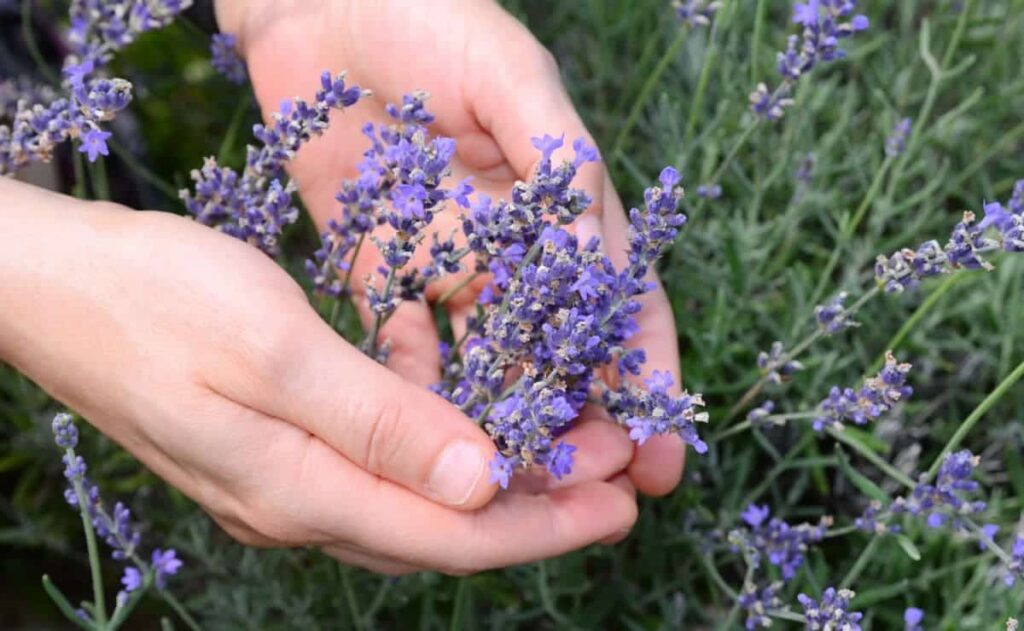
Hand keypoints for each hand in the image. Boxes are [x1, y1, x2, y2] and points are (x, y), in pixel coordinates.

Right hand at [0, 178, 636, 573]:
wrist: (50, 288)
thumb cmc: (154, 300)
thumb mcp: (272, 349)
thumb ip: (378, 424)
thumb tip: (478, 483)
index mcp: (300, 490)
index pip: (451, 535)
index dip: (544, 525)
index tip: (620, 501)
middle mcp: (297, 506)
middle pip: (441, 530)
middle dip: (537, 509)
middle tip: (617, 474)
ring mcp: (279, 485)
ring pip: (413, 505)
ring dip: (494, 483)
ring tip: (564, 446)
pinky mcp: (271, 451)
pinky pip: (376, 472)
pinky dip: (438, 453)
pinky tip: (468, 418)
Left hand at [218, 0, 687, 495]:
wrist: (321, 2)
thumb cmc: (430, 16)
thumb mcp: (511, 75)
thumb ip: (559, 159)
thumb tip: (599, 259)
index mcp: (564, 202)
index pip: (620, 301)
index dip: (644, 374)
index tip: (661, 446)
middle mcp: (514, 246)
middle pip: (561, 350)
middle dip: (582, 419)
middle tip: (589, 484)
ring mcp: (447, 264)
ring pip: (489, 360)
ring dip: (507, 419)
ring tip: (514, 478)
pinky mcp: (379, 267)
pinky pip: (403, 341)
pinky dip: (418, 382)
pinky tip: (430, 423)